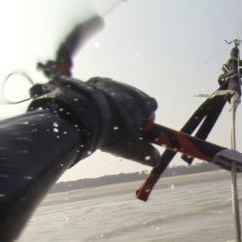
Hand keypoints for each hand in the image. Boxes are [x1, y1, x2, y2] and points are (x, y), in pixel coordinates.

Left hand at [28, 76, 159, 166]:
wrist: (85, 117)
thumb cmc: (115, 133)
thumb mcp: (134, 149)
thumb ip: (148, 154)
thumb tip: (156, 158)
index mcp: (144, 103)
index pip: (152, 107)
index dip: (147, 118)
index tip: (139, 128)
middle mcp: (131, 90)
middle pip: (135, 100)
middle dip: (130, 111)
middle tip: (120, 126)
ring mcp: (112, 84)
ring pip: (117, 95)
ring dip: (114, 105)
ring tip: (103, 120)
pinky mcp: (94, 82)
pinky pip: (100, 91)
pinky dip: (99, 100)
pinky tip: (92, 112)